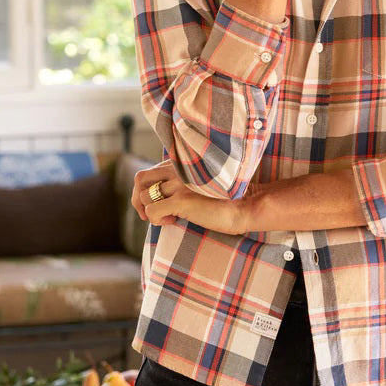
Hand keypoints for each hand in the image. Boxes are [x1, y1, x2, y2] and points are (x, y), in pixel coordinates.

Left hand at [131, 160, 249, 235]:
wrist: (247, 204)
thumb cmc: (225, 198)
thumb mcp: (200, 183)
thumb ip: (182, 181)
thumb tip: (160, 196)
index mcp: (181, 164)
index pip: (149, 173)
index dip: (146, 192)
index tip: (157, 205)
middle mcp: (178, 170)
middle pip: (140, 179)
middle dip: (138, 199)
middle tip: (150, 213)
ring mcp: (180, 183)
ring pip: (145, 197)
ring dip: (150, 212)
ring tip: (169, 218)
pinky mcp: (183, 199)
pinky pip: (152, 211)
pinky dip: (157, 221)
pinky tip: (173, 221)